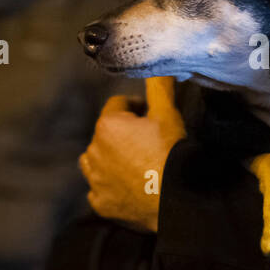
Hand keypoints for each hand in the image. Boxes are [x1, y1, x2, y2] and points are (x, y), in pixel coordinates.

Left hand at [81, 76, 185, 232]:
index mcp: (107, 126)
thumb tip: (158, 65)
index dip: (136, 107)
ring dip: (110, 159)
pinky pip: (99, 190)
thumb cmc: (171, 152)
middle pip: (106, 133)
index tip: (151, 116)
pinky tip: (129, 186)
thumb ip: (159, 85)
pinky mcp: (100, 204)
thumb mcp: (168, 113)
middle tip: (149, 142)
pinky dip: (110, 186)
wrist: (176, 199)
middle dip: (123, 134)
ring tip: (135, 164)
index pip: (118, 105)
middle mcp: (93, 151)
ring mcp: (95, 180)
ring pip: (96, 161)